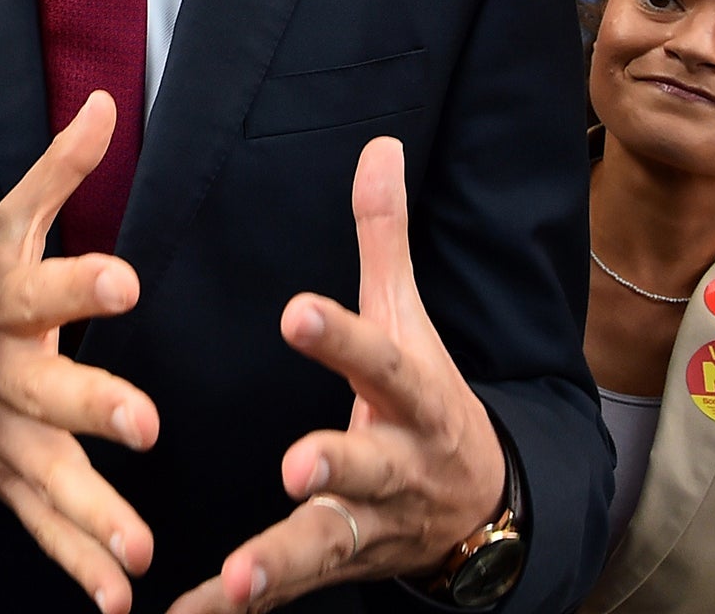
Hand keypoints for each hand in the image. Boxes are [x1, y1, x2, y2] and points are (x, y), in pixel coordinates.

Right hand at [0, 93, 159, 613]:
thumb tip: (102, 98)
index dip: (84, 282)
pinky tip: (121, 602)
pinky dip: (77, 567)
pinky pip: (43, 529)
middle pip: (52, 392)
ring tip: (143, 553)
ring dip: (96, 515)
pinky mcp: (6, 481)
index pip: (48, 286)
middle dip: (95, 408)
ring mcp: (3, 437)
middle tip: (145, 424)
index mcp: (8, 303)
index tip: (127, 280)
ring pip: (51, 478)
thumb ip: (60, 171)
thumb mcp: (3, 224)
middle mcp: (5, 374)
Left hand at [168, 137, 506, 613]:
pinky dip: (235, 607)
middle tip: (294, 467)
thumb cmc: (426, 396)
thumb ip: (385, 240)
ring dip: (280, 561)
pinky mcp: (337, 566)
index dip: (343, 338)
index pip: (382, 359)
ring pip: (326, 544)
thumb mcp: (413, 318)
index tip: (296, 312)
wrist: (478, 508)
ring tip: (237, 576)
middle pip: (369, 467)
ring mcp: (369, 524)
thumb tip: (378, 146)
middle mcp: (397, 466)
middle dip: (335, 468)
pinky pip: (286, 591)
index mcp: (412, 394)